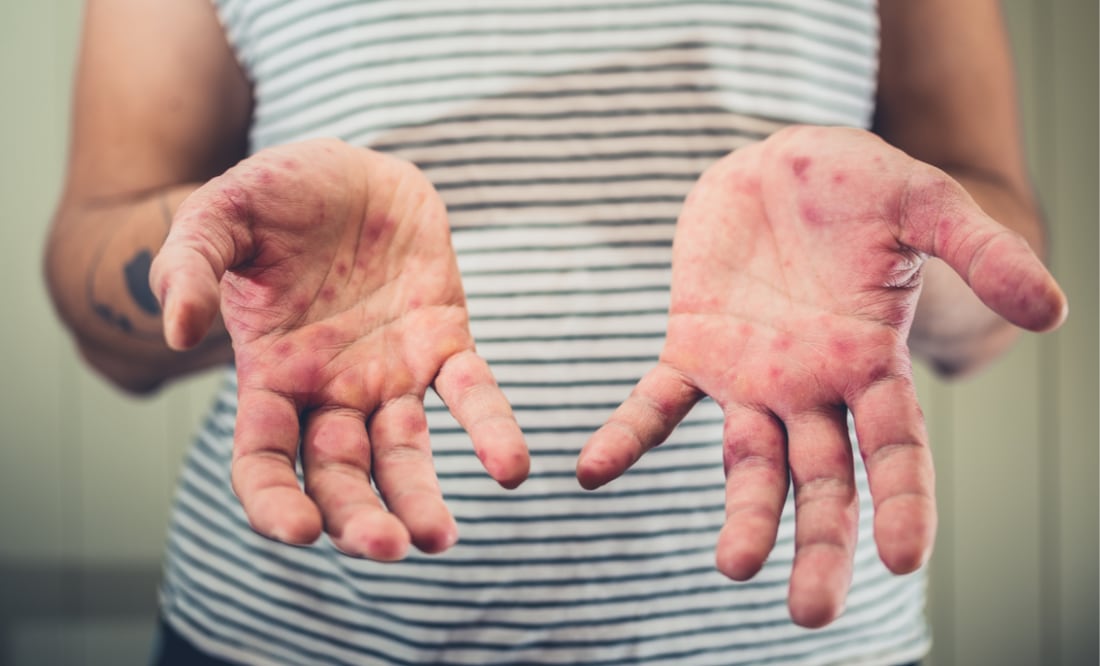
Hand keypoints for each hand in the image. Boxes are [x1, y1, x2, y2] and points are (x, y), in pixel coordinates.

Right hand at [150, 139, 528, 559]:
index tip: (298, 531)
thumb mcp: (220, 216)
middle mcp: (330, 390)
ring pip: (404, 453)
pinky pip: (472, 393)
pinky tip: (511, 468)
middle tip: (387, 549)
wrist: (348, 168)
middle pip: (339, 474)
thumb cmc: (275, 197)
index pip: (263, 460)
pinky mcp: (443, 342)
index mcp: (270, 375)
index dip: (273, 502)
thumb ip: (189, 265)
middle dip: (357, 518)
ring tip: (438, 540)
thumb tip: (177, 330)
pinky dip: (491, 429)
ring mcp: (390, 373)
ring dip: (420, 499)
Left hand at [576, 126, 1065, 626]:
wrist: (776, 160)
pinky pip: (656, 403)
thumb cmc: (856, 183)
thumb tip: (1052, 312)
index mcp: (871, 362)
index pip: (894, 449)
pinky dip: (627, 438)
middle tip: (809, 613)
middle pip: (821, 480)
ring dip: (742, 515)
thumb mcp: (922, 202)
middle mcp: (812, 386)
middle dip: (821, 543)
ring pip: (747, 462)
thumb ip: (979, 252)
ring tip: (733, 568)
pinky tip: (593, 472)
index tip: (900, 560)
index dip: (902, 503)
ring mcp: (750, 374)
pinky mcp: (693, 346)